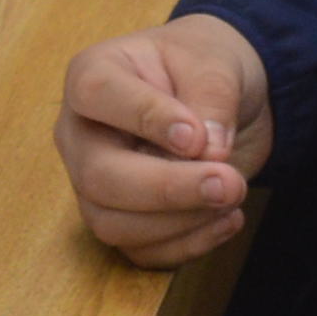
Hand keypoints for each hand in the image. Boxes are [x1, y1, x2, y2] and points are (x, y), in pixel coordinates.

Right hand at [53, 13, 271, 265]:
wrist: (220, 96)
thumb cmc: (203, 67)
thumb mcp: (215, 64)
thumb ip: (212, 98)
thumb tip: (210, 151)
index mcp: (92, 75)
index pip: (96, 95)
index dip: (146, 118)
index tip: (197, 136)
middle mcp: (82, 133)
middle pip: (99, 177)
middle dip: (168, 189)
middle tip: (229, 183)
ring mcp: (95, 183)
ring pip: (114, 224)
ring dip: (182, 221)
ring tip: (234, 195)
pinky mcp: (122, 219)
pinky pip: (142, 251)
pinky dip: (189, 244)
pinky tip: (229, 219)